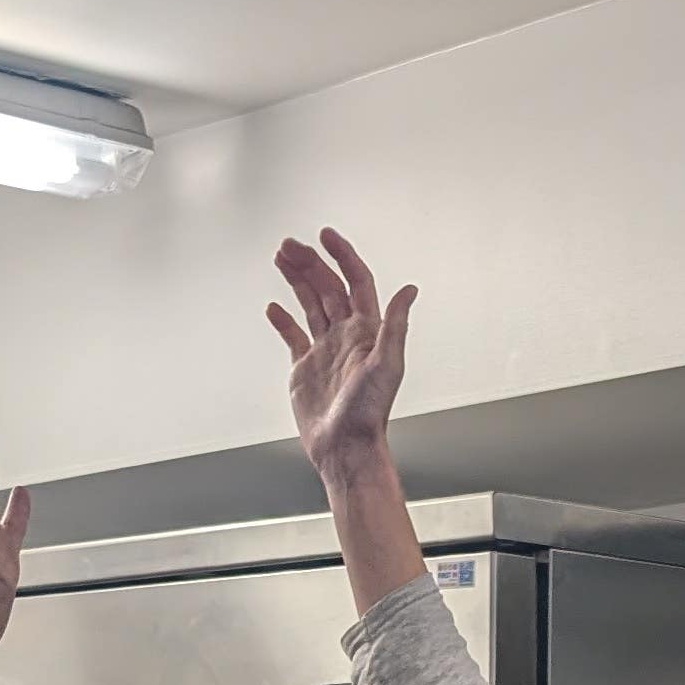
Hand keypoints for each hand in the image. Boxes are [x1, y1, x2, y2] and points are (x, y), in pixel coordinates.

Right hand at [270, 229, 415, 478]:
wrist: (346, 448)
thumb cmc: (369, 413)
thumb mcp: (387, 365)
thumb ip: (395, 325)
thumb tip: (410, 290)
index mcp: (366, 332)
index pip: (355, 282)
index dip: (342, 256)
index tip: (325, 236)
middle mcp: (346, 337)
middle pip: (328, 287)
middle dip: (309, 263)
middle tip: (288, 245)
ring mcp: (324, 351)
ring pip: (310, 304)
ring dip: (297, 280)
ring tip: (280, 258)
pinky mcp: (305, 369)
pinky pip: (293, 336)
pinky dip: (283, 320)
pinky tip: (274, 307)